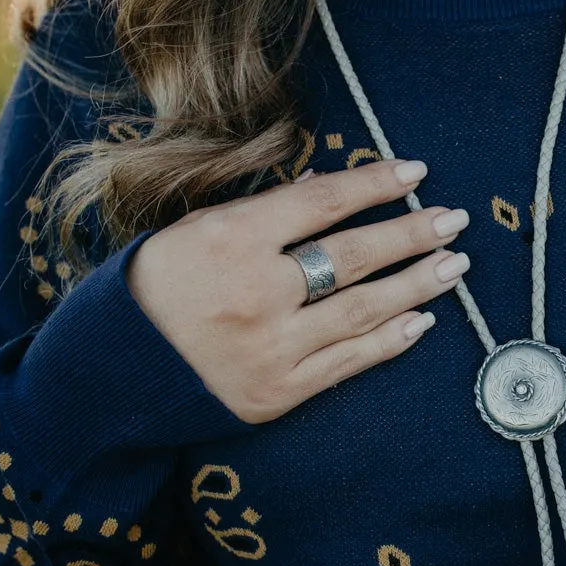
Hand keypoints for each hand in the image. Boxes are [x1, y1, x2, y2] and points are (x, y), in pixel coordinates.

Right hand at [124, 158, 471, 423]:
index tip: (416, 172)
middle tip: (455, 219)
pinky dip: (389, 340)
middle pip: (355, 255)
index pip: (323, 201)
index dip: (375, 184)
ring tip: (454, 264)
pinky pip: (348, 363)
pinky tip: (422, 320)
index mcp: (231, 238)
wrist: (111, 372)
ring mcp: (270, 348)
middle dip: (413, 233)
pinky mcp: (277, 393)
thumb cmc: (156, 287)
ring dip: (417, 285)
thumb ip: (263, 213)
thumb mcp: (194, 230)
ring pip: (362, 310)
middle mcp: (257, 293)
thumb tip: (332, 187)